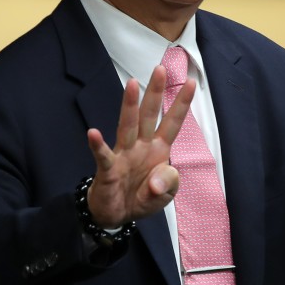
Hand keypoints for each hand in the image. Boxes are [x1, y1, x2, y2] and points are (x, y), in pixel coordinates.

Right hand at [85, 65, 194, 226]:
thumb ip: (169, 184)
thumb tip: (156, 181)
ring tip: (132, 84)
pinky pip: (103, 156)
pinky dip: (97, 145)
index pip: (172, 123)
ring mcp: (123, 155)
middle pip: (149, 115)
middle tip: (160, 68)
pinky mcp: (108, 170)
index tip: (190, 82)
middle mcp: (141, 146)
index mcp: (158, 149)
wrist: (116, 216)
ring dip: (130, 106)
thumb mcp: (164, 196)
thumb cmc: (141, 198)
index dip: (181, 104)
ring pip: (127, 126)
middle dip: (155, 92)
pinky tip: (93, 133)